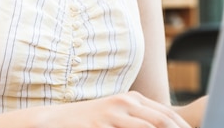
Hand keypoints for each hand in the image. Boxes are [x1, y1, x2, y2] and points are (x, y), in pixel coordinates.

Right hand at [45, 91, 191, 127]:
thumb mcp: (117, 117)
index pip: (168, 115)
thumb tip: (166, 125)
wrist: (56, 119)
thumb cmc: (91, 121)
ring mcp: (112, 115)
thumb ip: (138, 121)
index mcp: (132, 99)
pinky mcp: (100, 125)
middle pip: (163, 121)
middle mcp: (125, 103)